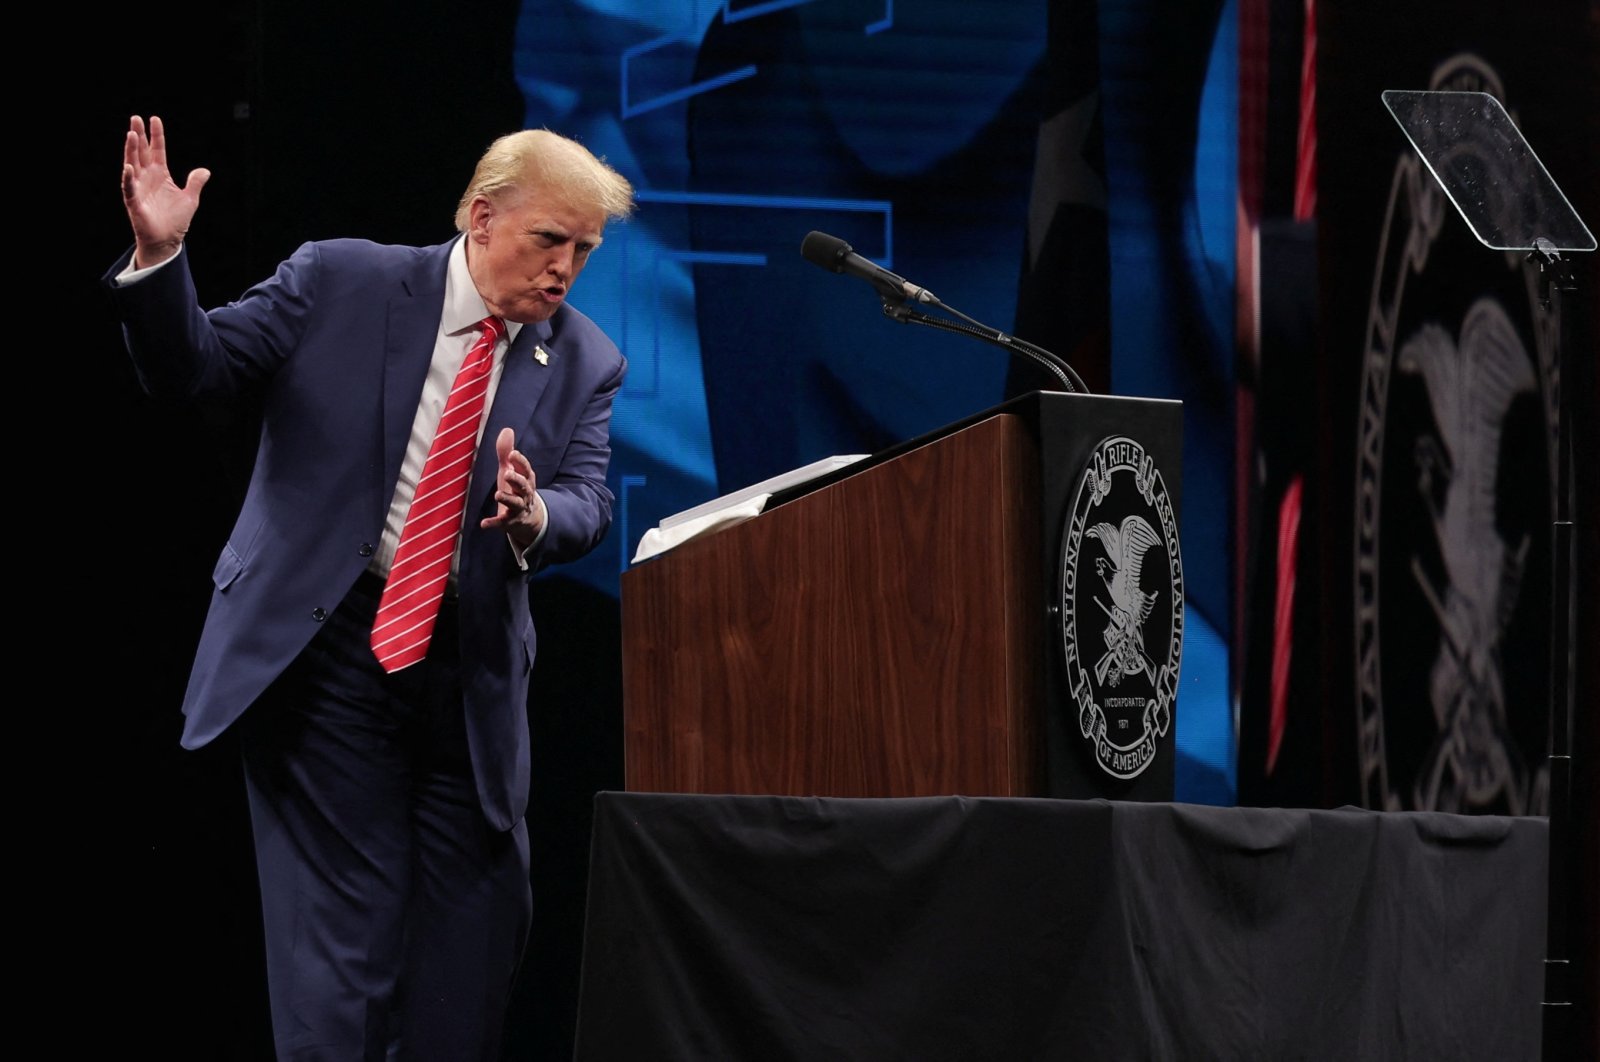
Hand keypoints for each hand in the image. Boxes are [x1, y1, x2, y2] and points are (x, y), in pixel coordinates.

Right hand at [122, 115, 210, 268]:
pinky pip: (129, 188)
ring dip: (132, 150)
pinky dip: (128, 178)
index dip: (156, 135)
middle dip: (139, 136)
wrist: (167, 240)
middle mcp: (147, 178)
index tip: (154, 119)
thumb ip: (195, 183)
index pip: (157, 150)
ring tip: (132, 134)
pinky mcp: (134, 202)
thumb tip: (205, 170)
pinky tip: (128, 167)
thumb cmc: (175, 220)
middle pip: (142, 152)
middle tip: (135, 118)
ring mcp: (139, 188)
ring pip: (133, 165)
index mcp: (160, 175)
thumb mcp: (190, 199)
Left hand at [480, 427, 544, 545]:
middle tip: (506, 474)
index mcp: (526, 480)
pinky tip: (484, 524)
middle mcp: (524, 494)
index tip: (512, 454)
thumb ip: (506, 452)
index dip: (520, 462)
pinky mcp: (509, 521)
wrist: (528, 518)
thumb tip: (507, 429)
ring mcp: (518, 509)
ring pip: (515, 504)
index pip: (526, 470)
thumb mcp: (511, 470)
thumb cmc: (516, 489)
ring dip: (507, 499)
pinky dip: (494, 523)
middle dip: (516, 480)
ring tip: (497, 495)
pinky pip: (502, 523)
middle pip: (524, 487)